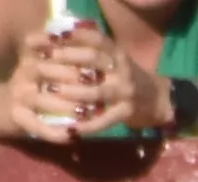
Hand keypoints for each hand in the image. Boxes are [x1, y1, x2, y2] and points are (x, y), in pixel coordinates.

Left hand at [8, 14, 141, 127]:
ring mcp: (125, 91)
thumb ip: (90, 50)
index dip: (70, 37)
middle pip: (91, 59)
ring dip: (71, 92)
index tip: (50, 40)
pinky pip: (103, 119)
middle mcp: (122, 68)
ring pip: (95, 91)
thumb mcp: (113, 58)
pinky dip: (86, 124)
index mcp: (116, 52)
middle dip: (64, 60)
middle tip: (41, 65)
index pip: (93, 38)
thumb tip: (55, 42)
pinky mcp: (127, 112)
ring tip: (51, 92)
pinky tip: (70, 128)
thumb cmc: (125, 77)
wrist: (157, 100)